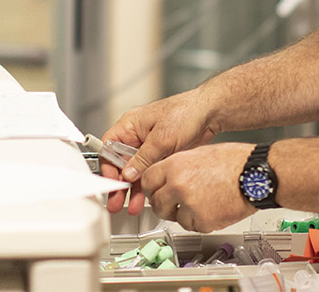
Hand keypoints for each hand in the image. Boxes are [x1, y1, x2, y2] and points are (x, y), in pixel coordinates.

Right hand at [101, 91, 217, 214]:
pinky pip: (149, 173)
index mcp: (130, 125)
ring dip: (134, 189)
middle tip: (117, 201)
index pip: (109, 148)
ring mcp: (148, 147)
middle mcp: (136, 137)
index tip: (114, 183)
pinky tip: (147, 198)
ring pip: (135, 171)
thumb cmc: (186, 112)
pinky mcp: (160, 155)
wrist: (209, 113)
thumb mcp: (161, 138)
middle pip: (120, 163)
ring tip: (133, 205)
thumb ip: (143, 158)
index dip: (108, 167)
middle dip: (119, 184)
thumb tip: (128, 174)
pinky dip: (147, 185)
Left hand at [140, 142, 255, 231]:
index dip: (151, 188)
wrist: (256, 176)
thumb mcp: (199, 154)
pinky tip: (211, 209)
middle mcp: (178, 185)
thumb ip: (178, 167)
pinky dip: (200, 222)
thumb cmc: (236, 162)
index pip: (147, 181)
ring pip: (174, 218)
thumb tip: (166, 178)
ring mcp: (189, 204)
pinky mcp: (203, 221)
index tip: (154, 192)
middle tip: (173, 204)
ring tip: (200, 204)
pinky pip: (192, 226)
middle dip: (163, 205)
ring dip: (183, 215)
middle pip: (156, 203)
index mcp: (175, 165)